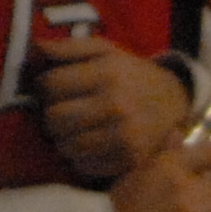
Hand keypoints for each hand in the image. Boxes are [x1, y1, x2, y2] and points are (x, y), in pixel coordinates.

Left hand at [32, 34, 190, 183]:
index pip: (51, 84)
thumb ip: (70, 48)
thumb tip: (36, 46)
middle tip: (61, 110)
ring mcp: (124, 137)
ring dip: (62, 138)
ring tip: (73, 128)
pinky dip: (79, 156)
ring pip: (65, 146)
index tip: (52, 88)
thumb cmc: (130, 74)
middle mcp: (116, 106)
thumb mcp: (105, 51)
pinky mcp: (128, 161)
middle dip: (51, 114)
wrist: (174, 102)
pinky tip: (89, 143)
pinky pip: (83, 165)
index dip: (43, 86)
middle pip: (54, 118)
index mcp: (108, 74)